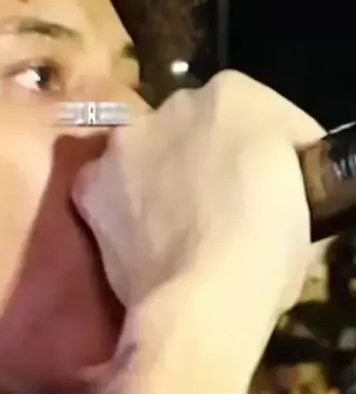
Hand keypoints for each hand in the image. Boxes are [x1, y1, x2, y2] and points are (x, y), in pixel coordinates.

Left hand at [74, 71, 324, 314]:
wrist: (203, 299)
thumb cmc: (267, 249)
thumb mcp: (303, 202)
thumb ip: (278, 170)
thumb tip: (268, 182)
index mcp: (235, 94)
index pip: (261, 115)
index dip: (270, 152)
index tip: (274, 186)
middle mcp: (174, 103)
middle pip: (198, 126)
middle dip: (208, 155)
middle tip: (222, 203)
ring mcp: (126, 141)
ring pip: (147, 151)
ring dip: (160, 174)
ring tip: (176, 224)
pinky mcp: (91, 182)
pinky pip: (109, 187)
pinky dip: (121, 206)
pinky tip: (140, 236)